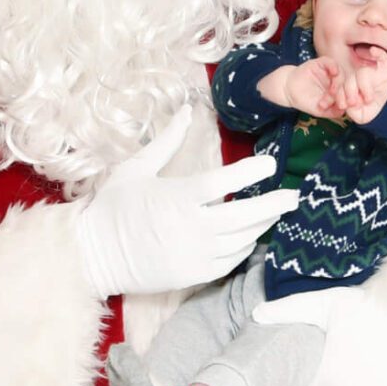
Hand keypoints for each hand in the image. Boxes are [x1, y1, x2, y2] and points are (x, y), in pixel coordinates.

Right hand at [75, 105, 300, 297]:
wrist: (94, 256)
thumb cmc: (112, 208)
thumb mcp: (134, 169)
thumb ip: (166, 142)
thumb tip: (186, 111)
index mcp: (176, 197)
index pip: (224, 182)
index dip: (251, 171)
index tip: (269, 164)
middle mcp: (191, 227)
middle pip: (245, 216)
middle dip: (273, 204)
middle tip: (292, 195)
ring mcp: (195, 254)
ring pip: (242, 240)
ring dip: (262, 224)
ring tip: (275, 211)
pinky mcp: (194, 274)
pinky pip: (231, 260)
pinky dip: (245, 247)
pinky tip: (251, 235)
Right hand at [260, 60, 347, 119]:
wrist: (288, 91)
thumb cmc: (305, 100)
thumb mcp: (319, 110)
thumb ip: (332, 112)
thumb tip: (345, 112)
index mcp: (337, 91)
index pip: (348, 94)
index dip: (348, 100)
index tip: (344, 107)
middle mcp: (334, 80)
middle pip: (346, 84)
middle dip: (343, 94)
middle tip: (338, 102)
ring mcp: (328, 72)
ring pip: (340, 73)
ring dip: (339, 83)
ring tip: (332, 92)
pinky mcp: (320, 63)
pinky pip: (330, 62)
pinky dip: (334, 66)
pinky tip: (334, 72)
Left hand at [343, 59, 386, 123]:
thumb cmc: (370, 111)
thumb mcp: (359, 115)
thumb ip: (352, 111)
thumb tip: (350, 104)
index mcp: (349, 85)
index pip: (341, 85)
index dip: (340, 94)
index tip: (343, 105)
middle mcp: (359, 76)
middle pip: (351, 78)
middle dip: (351, 91)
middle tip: (354, 103)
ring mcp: (372, 72)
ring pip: (363, 72)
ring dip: (364, 86)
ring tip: (368, 99)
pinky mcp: (385, 68)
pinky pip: (381, 57)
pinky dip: (377, 53)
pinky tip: (373, 51)